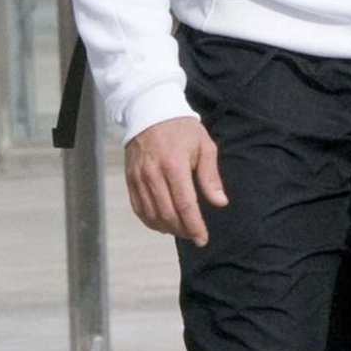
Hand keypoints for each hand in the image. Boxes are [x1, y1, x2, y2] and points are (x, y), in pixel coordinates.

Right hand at [124, 117, 227, 243]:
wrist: (150, 111)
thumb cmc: (181, 129)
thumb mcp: (203, 146)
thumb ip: (210, 176)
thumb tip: (220, 202)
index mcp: (174, 165)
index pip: (185, 205)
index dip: (194, 226)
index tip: (202, 239)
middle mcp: (153, 174)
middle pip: (168, 214)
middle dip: (183, 230)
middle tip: (194, 235)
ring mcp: (139, 178)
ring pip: (152, 215)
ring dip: (168, 228)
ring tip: (181, 230)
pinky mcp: (130, 180)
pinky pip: (139, 208)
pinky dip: (150, 221)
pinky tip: (163, 224)